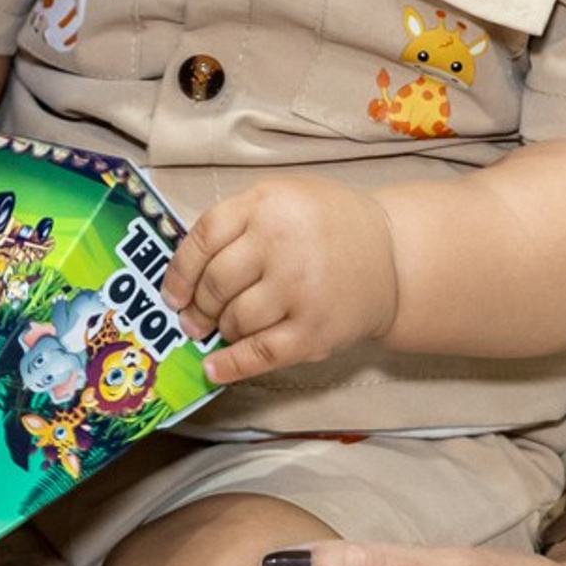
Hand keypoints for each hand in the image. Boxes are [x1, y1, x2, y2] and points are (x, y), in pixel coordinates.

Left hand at [160, 174, 397, 386]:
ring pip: (234, 320)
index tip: (172, 292)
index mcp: (267, 204)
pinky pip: (260, 354)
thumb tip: (186, 271)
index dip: (180, 271)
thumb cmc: (328, 224)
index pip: (203, 238)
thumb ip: (237, 221)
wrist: (393, 254)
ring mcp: (299, 289)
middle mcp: (281, 244)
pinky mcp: (314, 331)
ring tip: (223, 329)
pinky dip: (231, 366)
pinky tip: (213, 368)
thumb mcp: (282, 196)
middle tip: (194, 317)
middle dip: (198, 306)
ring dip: (221, 329)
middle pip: (216, 283)